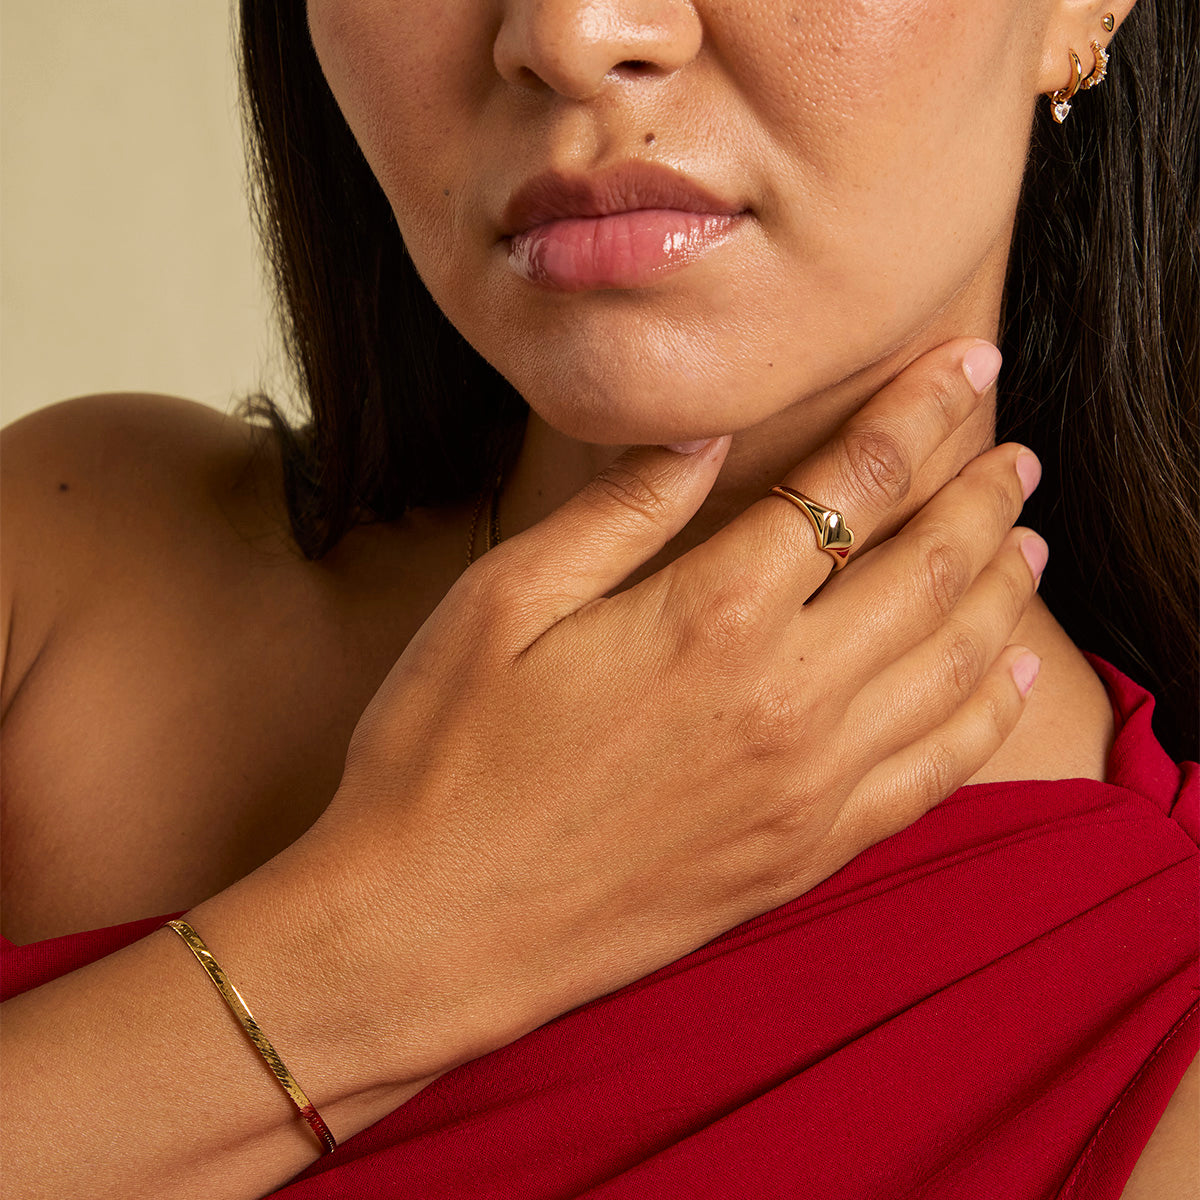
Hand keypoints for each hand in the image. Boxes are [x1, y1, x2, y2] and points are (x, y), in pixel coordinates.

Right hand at [283, 337, 1042, 1087]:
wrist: (430, 928)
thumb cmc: (442, 754)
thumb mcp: (502, 599)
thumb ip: (620, 510)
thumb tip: (707, 434)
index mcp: (710, 613)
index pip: (854, 483)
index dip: (920, 411)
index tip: (965, 363)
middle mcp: (785, 697)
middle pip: (928, 567)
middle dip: (982, 494)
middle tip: (1018, 451)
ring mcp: (805, 786)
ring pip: (951, 665)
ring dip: (1002, 592)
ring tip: (1028, 541)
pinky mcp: (802, 855)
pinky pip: (933, 777)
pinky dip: (986, 715)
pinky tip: (1008, 677)